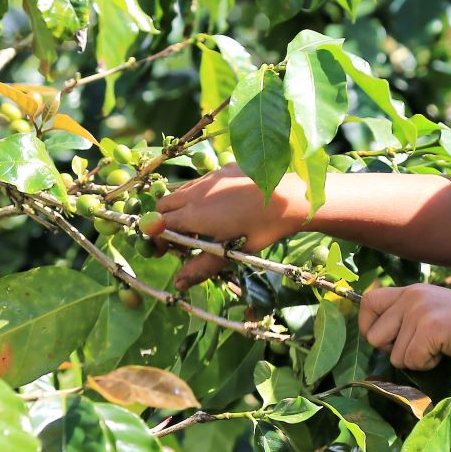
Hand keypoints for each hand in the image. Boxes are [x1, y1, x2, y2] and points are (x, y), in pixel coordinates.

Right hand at [153, 164, 310, 290]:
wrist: (293, 195)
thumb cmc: (262, 228)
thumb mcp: (232, 252)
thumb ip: (202, 266)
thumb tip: (178, 284)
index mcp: (194, 214)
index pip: (158, 225)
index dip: (157, 240)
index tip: (166, 252)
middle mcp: (196, 192)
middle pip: (164, 205)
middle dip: (166, 223)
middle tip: (185, 243)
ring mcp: (209, 177)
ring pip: (182, 191)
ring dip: (182, 210)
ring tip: (204, 228)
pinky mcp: (223, 168)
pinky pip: (201, 182)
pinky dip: (199, 197)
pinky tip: (222, 209)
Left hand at [359, 283, 450, 371]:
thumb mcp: (430, 311)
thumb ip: (404, 316)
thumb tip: (373, 336)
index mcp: (409, 291)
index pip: (368, 301)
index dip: (368, 325)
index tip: (385, 340)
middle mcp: (411, 296)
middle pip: (374, 337)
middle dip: (393, 351)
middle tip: (419, 347)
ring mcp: (420, 311)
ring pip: (394, 356)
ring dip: (415, 360)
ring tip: (438, 347)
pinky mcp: (430, 328)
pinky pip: (411, 362)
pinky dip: (427, 365)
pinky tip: (444, 352)